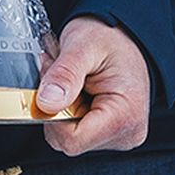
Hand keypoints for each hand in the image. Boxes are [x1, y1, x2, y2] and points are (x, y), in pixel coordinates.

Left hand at [36, 16, 154, 154]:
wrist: (125, 35)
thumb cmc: (111, 37)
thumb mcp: (83, 45)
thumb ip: (64, 74)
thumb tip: (46, 103)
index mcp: (125, 115)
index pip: (73, 140)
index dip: (52, 115)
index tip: (52, 85)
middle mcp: (127, 132)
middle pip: (70, 139)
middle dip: (56, 108)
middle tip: (64, 76)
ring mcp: (121, 136)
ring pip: (70, 137)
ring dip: (62, 108)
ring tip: (73, 81)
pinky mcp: (112, 134)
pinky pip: (77, 132)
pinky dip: (70, 111)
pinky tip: (79, 91)